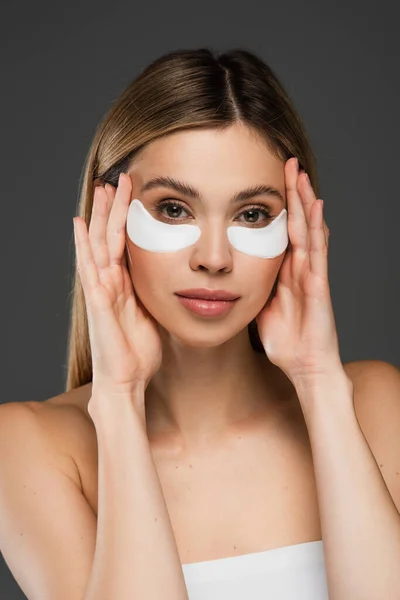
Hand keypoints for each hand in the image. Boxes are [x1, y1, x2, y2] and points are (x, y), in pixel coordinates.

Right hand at [73, 173, 162, 409]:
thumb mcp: (152, 316)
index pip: (125, 244)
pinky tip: (80, 225)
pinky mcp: (99, 303)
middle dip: (114, 208)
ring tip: (101, 189)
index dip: (128, 219)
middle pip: (110, 237)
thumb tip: (172, 280)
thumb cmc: (138, 353)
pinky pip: (90, 269)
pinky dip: (84, 246)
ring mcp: (101, 292)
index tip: (134, 194)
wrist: (126, 382)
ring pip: (99, 246)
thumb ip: (154, 296)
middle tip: (119, 178)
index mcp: (124, 286)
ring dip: (100, 217)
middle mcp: (109, 284)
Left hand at [255, 157, 341, 385]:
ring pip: (308, 231)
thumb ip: (253, 290)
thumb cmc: (286, 341)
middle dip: (291, 194)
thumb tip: (231, 278)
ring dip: (304, 202)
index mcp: (286, 273)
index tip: (268, 183)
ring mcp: (311, 275)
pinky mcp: (318, 286)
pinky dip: (317, 229)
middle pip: (296, 224)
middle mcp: (300, 268)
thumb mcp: (261, 309)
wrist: (306, 367)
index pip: (282, 232)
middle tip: (286, 164)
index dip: (277, 208)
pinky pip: (317, 253)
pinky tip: (316, 207)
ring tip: (300, 174)